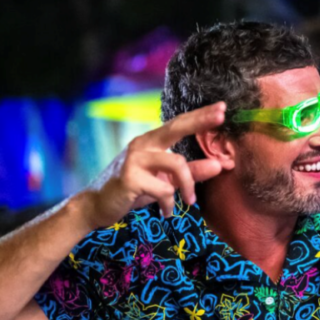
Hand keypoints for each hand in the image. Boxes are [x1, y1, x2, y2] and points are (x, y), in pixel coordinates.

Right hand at [77, 103, 226, 226]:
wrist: (97, 206)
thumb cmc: (134, 189)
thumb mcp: (165, 181)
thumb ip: (191, 173)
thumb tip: (219, 165)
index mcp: (152, 142)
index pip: (179, 124)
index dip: (200, 116)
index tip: (222, 108)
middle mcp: (143, 144)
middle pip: (176, 127)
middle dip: (200, 120)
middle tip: (222, 115)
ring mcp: (135, 159)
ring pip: (176, 164)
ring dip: (188, 186)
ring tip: (190, 201)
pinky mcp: (130, 177)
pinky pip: (164, 189)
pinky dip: (169, 203)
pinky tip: (165, 211)